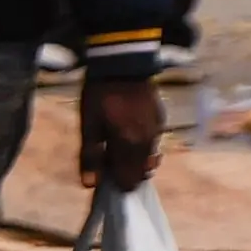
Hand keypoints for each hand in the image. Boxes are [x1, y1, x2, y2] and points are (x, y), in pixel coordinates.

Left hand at [82, 77, 165, 191]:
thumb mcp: (88, 126)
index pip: (130, 181)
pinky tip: (127, 132)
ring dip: (133, 159)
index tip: (103, 174)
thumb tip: (91, 185)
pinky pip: (152, 143)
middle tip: (106, 158)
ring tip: (114, 144)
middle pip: (141, 173)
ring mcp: (158, 131)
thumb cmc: (100, 96)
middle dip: (124, 172)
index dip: (115, 183)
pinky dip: (141, 145)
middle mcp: (149, 143)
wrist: (123, 66)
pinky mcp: (161, 120)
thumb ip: (90, 156)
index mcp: (130, 146)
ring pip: (148, 159)